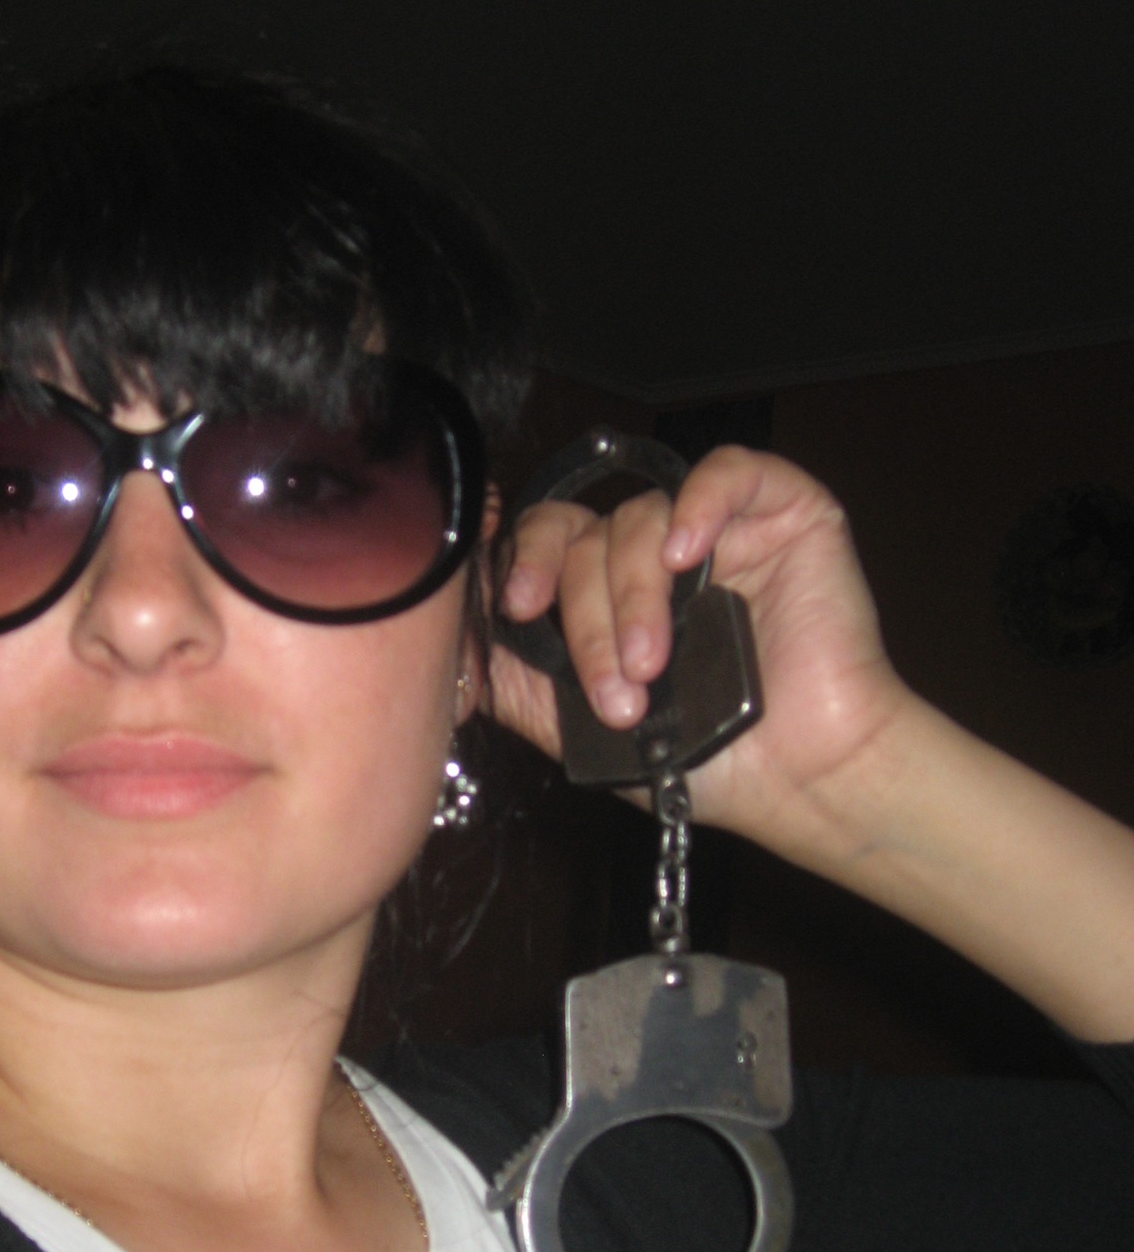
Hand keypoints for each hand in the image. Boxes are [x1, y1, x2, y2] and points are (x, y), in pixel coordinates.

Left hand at [484, 447, 912, 852]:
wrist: (800, 779)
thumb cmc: (703, 758)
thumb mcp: (580, 728)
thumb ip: (517, 680)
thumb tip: (450, 648)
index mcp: (602, 594)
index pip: (542, 543)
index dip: (520, 563)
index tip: (517, 609)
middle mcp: (652, 555)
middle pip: (582, 533)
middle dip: (581, 610)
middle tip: (606, 682)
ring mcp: (715, 530)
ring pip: (639, 518)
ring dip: (635, 599)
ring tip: (652, 668)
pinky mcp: (782, 513)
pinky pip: (727, 472)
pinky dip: (698, 505)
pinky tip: (685, 557)